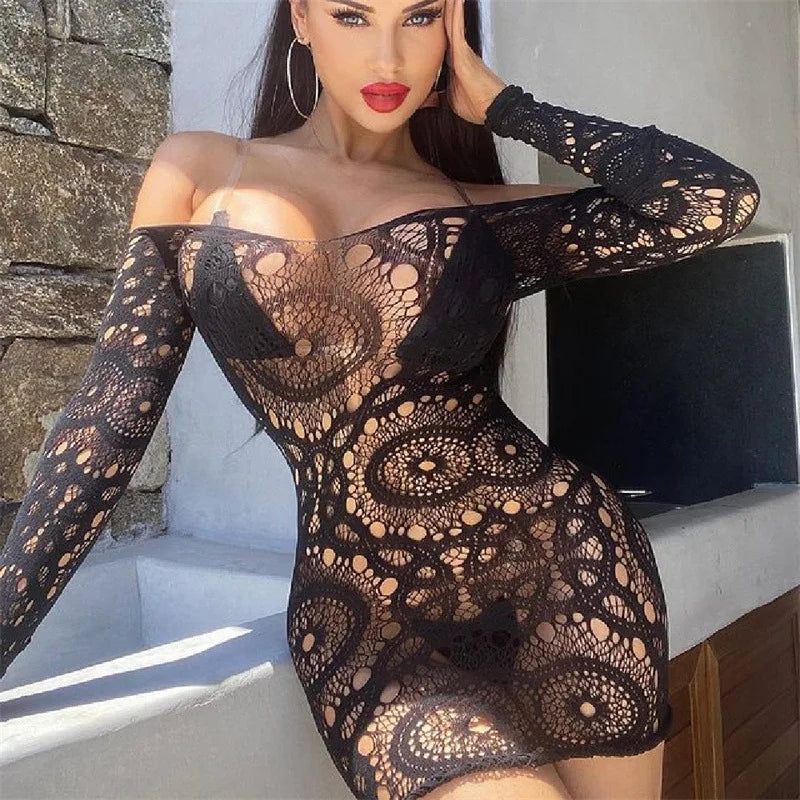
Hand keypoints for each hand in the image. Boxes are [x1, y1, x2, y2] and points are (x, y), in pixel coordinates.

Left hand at [419, 0, 507, 123]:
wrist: (491, 110)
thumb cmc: (476, 106)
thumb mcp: (448, 101)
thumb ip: (436, 96)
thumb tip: (423, 100)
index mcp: (453, 63)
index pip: (440, 39)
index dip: (435, 25)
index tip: (428, 13)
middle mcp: (458, 53)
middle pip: (446, 26)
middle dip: (444, 9)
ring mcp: (462, 51)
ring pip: (451, 22)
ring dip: (450, 6)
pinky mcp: (464, 53)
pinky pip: (456, 28)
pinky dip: (456, 13)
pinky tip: (455, 0)